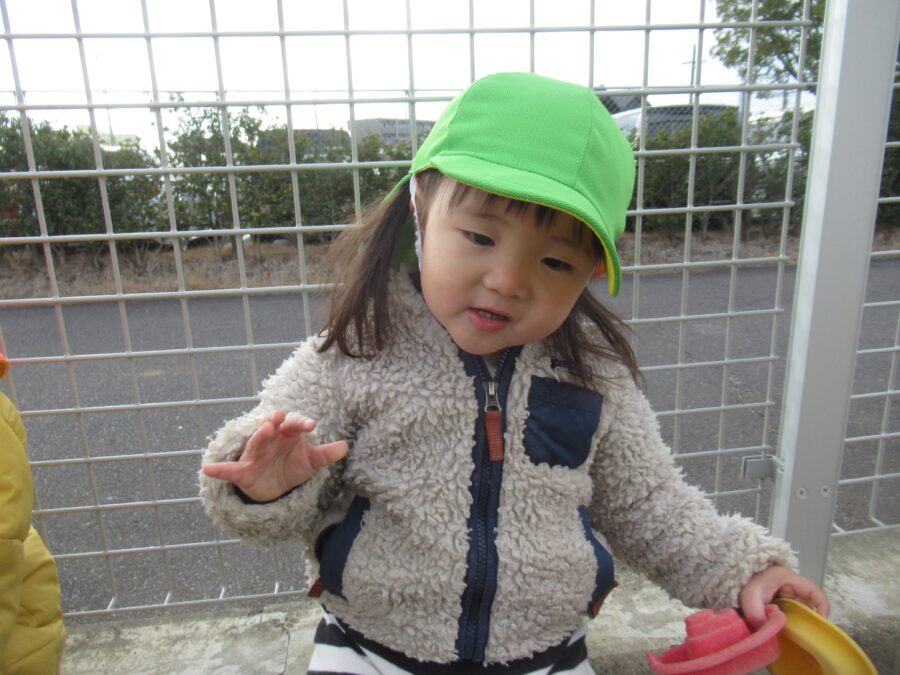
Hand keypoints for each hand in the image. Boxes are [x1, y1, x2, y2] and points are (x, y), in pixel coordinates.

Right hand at [201, 410, 348, 501]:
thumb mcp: (311, 462)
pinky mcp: (243, 471)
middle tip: (280, 416)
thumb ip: (326, 454)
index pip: (295, 426)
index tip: (311, 426)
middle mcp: (270, 441)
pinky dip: (219, 470)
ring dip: (259, 437)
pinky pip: (230, 470)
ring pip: (256, 444)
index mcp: (287, 436)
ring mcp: (255, 455)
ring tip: (263, 429)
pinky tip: (208, 468)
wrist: (274, 487)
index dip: (302, 424)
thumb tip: (345, 447)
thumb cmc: (291, 466)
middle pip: (273, 429)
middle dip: (276, 422)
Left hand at [739, 565, 829, 628]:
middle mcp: (792, 588)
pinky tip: (782, 633)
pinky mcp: (781, 605)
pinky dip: (787, 625)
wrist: (732, 581)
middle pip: (808, 605)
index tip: (820, 622)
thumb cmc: (745, 581)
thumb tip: (768, 629)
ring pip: (799, 612)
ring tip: (790, 635)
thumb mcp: (749, 595)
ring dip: (796, 624)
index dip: (822, 606)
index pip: (814, 591)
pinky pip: (789, 616)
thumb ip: (756, 612)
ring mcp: (787, 596)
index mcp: (789, 579)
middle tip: (803, 635)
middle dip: (806, 621)